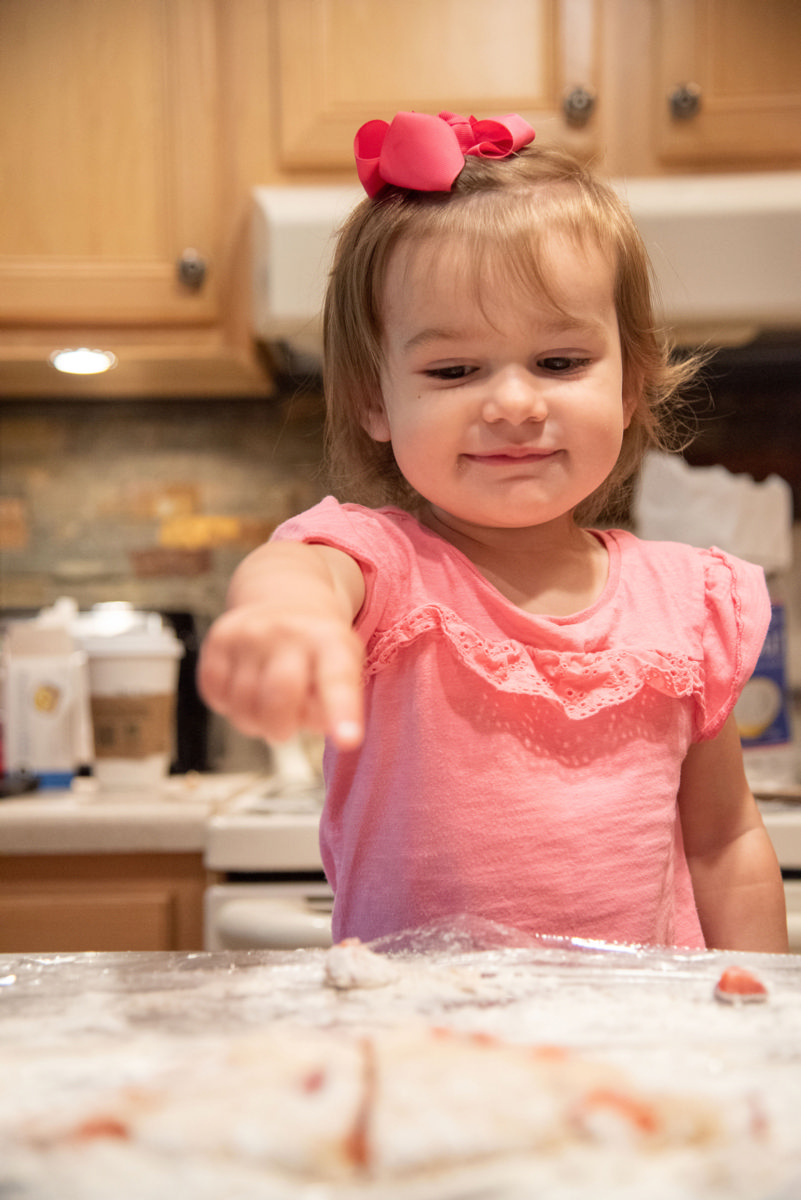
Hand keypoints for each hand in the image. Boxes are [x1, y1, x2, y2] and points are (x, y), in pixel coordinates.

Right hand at [198, 604, 364, 749]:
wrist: (283, 599)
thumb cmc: (318, 650)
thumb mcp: (342, 669)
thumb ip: (334, 706)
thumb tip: (316, 726)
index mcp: (330, 642)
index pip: (337, 680)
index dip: (342, 712)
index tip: (349, 740)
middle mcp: (289, 632)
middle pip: (279, 694)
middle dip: (280, 728)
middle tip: (284, 731)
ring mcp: (250, 632)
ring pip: (242, 703)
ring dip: (254, 722)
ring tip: (267, 708)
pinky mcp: (220, 638)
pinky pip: (215, 694)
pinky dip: (229, 706)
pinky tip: (246, 691)